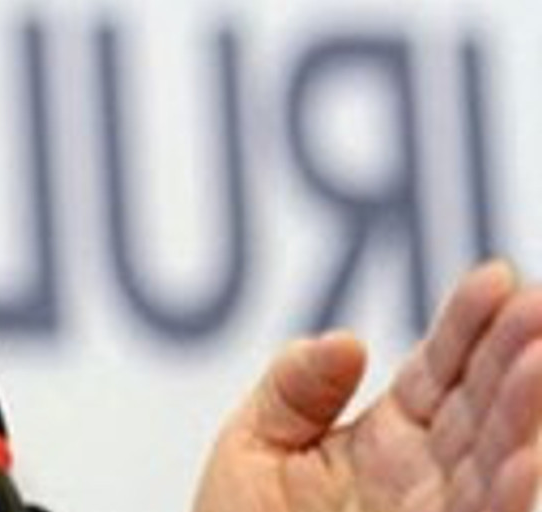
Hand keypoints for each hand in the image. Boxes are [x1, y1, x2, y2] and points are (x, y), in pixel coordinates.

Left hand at [193, 260, 541, 511]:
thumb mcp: (253, 444)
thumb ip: (295, 388)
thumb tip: (346, 340)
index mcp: (390, 434)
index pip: (441, 369)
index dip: (469, 325)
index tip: (496, 278)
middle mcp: (427, 474)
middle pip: (482, 408)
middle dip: (514, 356)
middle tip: (539, 305)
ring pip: (493, 465)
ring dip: (521, 419)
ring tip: (540, 365)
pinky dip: (504, 494)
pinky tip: (524, 459)